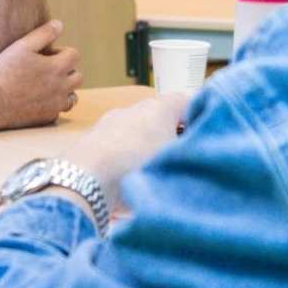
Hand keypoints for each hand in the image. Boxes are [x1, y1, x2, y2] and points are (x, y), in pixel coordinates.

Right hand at [0, 21, 81, 128]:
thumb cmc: (3, 72)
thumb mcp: (21, 46)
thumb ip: (43, 34)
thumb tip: (59, 24)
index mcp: (57, 67)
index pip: (74, 55)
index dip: (62, 52)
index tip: (47, 55)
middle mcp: (61, 87)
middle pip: (78, 76)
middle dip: (67, 71)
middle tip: (46, 70)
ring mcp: (56, 104)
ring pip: (72, 97)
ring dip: (64, 90)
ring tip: (46, 86)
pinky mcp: (47, 118)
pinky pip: (58, 111)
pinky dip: (53, 105)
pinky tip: (37, 100)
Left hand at [59, 93, 189, 213]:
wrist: (83, 181)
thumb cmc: (138, 167)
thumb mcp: (178, 159)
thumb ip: (192, 149)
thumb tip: (195, 151)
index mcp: (159, 107)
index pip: (188, 102)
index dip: (200, 120)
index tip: (204, 141)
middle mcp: (133, 109)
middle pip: (161, 120)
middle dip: (171, 138)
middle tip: (179, 165)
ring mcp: (109, 124)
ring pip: (136, 135)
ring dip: (145, 151)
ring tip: (150, 179)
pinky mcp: (90, 143)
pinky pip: (115, 149)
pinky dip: (123, 162)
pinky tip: (124, 185)